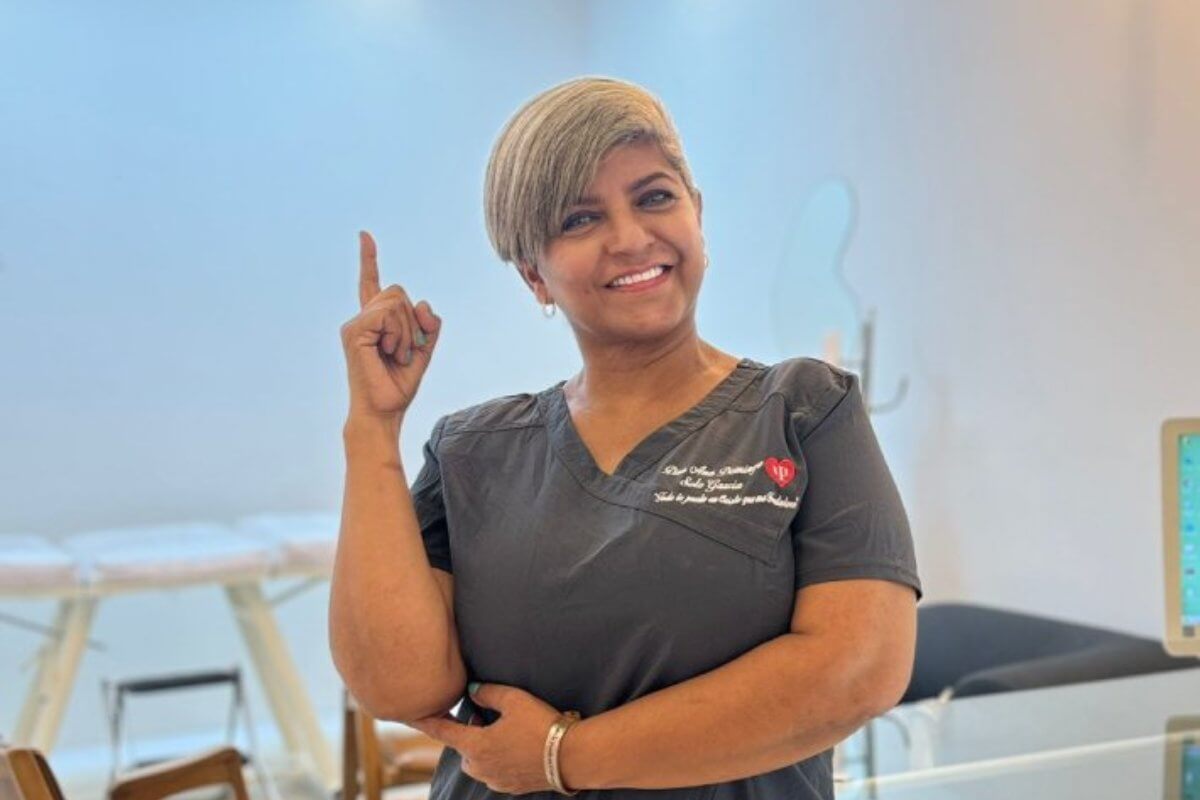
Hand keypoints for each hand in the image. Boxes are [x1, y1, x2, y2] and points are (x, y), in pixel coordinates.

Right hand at [339, 230, 441, 419]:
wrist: (384, 411)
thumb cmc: (398, 385)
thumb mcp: (423, 350)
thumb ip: (427, 325)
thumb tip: (422, 304)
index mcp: (375, 322)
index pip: (372, 284)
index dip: (369, 259)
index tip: (365, 235)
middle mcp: (361, 319)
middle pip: (397, 291)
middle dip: (412, 321)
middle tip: (403, 350)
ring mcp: (354, 324)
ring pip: (395, 301)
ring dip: (406, 331)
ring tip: (394, 354)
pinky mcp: (353, 331)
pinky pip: (387, 315)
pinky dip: (397, 334)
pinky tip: (388, 352)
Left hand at [409, 683, 566, 794]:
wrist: (571, 757)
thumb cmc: (541, 726)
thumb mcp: (513, 700)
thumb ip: (487, 693)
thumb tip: (471, 691)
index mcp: (475, 747)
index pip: (442, 732)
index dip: (427, 721)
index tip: (413, 715)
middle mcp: (481, 768)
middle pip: (463, 749)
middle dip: (468, 734)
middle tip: (483, 716)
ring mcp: (497, 781)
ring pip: (480, 762)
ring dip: (484, 748)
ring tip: (503, 730)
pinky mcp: (513, 787)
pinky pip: (497, 772)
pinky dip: (500, 759)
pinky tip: (518, 746)